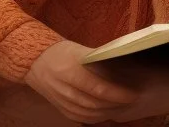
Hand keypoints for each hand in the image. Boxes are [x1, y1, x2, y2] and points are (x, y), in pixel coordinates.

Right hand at [24, 40, 138, 123]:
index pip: (96, 87)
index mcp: (70, 70)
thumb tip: (124, 65)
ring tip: (124, 107)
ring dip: (107, 112)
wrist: (35, 62)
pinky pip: (79, 117)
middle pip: (93, 103)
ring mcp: (60, 100)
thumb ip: (99, 60)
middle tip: (132, 100)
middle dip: (115, 104)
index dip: (116, 93)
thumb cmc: (62, 52)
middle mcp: (64, 88)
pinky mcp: (59, 108)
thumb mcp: (81, 50)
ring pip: (87, 113)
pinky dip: (95, 118)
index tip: (132, 94)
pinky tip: (107, 113)